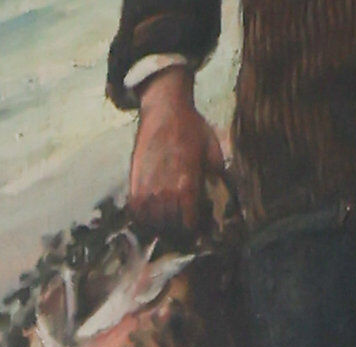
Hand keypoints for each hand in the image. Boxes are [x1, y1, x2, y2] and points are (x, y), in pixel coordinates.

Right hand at [125, 70, 224, 240]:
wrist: (164, 109)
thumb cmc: (191, 126)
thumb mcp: (211, 148)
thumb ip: (216, 173)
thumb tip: (221, 195)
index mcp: (188, 184)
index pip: (189, 223)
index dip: (193, 228)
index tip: (195, 226)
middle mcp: (166, 191)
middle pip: (170, 226)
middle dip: (177, 228)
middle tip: (180, 224)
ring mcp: (148, 190)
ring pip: (152, 223)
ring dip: (160, 224)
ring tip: (166, 218)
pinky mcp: (134, 185)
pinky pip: (137, 214)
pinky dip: (143, 217)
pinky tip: (151, 211)